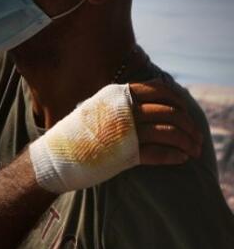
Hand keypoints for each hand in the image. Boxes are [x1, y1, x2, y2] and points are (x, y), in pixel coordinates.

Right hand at [29, 79, 202, 192]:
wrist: (53, 158)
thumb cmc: (74, 136)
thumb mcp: (94, 109)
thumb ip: (117, 104)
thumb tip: (143, 101)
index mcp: (116, 96)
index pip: (158, 90)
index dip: (176, 100)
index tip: (183, 111)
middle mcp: (123, 110)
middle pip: (169, 111)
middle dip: (188, 124)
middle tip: (195, 135)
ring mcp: (125, 132)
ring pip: (169, 132)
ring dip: (187, 141)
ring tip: (194, 149)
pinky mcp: (125, 154)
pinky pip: (159, 153)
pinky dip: (175, 155)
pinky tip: (182, 158)